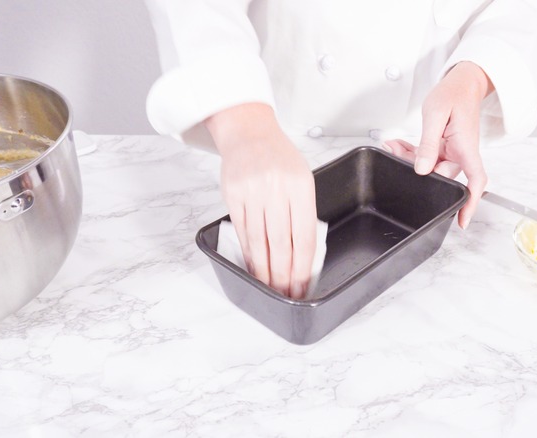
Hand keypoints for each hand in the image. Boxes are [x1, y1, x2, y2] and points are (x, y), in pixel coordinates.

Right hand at [205, 103, 316, 297]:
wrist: (249, 132)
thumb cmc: (279, 157)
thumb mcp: (302, 178)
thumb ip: (303, 212)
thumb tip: (304, 253)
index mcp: (300, 186)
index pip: (304, 236)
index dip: (303, 266)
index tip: (303, 285)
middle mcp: (276, 189)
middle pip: (281, 243)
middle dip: (284, 275)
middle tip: (287, 294)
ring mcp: (253, 192)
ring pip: (259, 241)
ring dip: (264, 269)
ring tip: (270, 287)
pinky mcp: (233, 195)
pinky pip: (242, 232)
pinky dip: (248, 253)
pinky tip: (254, 266)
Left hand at [384, 61, 492, 228]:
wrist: (463, 82)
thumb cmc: (453, 93)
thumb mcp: (435, 115)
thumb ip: (428, 143)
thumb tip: (422, 170)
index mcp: (466, 147)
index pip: (475, 181)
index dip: (469, 203)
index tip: (462, 221)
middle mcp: (461, 153)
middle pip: (439, 175)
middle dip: (414, 169)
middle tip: (394, 152)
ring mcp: (453, 152)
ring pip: (429, 167)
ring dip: (409, 160)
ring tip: (393, 146)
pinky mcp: (444, 148)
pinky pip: (427, 157)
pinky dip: (411, 153)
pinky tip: (397, 145)